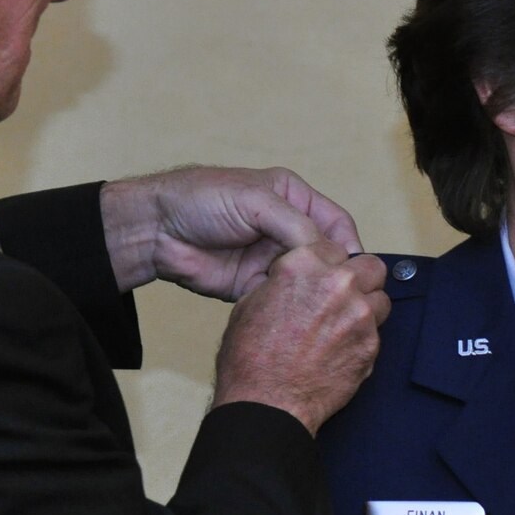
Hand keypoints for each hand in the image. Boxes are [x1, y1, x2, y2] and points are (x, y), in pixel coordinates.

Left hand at [101, 167, 364, 299]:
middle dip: (335, 273)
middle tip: (343, 292)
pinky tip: (299, 314)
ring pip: (308, 280)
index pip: (337, 222)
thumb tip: (328, 255)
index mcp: (294, 199)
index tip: (358, 269)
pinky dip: (291, 307)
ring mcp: (272, 259)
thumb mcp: (256, 201)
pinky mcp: (255, 285)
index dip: (351, 245)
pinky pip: (284, 299)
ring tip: (324, 305)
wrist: (156, 230)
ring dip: (315, 292)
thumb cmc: (202, 199)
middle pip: (327, 255)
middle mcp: (288, 229)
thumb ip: (296, 225)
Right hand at [212, 243, 391, 433]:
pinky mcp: (371, 344)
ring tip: (343, 326)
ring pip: (380, 299)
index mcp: (304, 265)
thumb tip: (295, 278)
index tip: (322, 279)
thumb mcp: (251, 303)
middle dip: (360, 278)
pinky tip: (341, 351)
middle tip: (343, 297)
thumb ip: (283, 281)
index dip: (328, 264)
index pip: (334, 248)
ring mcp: (359, 314)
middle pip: (370, 266)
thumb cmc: (250, 357)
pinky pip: (376, 332)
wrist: (266, 403)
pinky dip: (363, 338)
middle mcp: (338, 283)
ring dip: (366, 308)